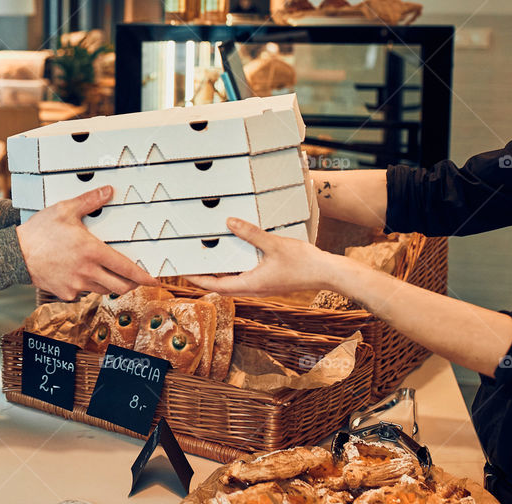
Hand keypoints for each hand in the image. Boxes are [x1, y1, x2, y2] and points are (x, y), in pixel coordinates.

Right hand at [16, 186, 158, 300]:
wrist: (14, 254)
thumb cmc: (39, 231)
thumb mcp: (65, 209)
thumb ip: (89, 201)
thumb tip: (109, 191)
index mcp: (91, 252)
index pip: (126, 268)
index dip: (143, 275)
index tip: (153, 278)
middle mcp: (87, 272)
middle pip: (120, 287)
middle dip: (131, 283)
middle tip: (135, 278)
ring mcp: (76, 285)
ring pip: (103, 290)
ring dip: (111, 284)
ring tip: (110, 273)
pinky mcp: (65, 293)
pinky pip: (83, 292)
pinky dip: (88, 285)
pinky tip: (82, 274)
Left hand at [186, 218, 338, 295]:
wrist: (328, 273)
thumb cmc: (303, 263)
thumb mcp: (273, 244)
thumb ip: (250, 233)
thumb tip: (229, 222)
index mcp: (251, 284)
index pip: (216, 285)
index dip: (198, 279)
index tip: (183, 272)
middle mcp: (254, 288)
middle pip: (222, 284)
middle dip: (206, 274)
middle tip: (191, 262)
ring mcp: (263, 286)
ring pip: (235, 280)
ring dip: (221, 271)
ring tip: (208, 257)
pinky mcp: (270, 280)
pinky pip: (246, 275)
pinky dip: (236, 267)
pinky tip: (236, 253)